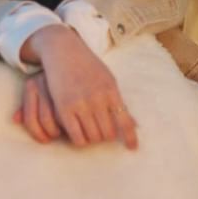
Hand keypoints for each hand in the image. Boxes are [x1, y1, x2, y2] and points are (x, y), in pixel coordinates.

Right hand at [16, 24, 137, 149]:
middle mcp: (98, 98)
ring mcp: (81, 103)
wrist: (62, 50)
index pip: (125, 121)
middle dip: (106, 137)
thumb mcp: (107, 78)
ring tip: (88, 133)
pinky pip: (77, 136)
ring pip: (93, 137)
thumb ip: (118, 100)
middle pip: (108, 133)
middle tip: (100, 133)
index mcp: (111, 90)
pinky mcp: (64, 107)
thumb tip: (135, 124)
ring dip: (92, 139)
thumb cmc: (86, 65)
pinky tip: (78, 135)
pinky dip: (79, 140)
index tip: (132, 148)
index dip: (130, 137)